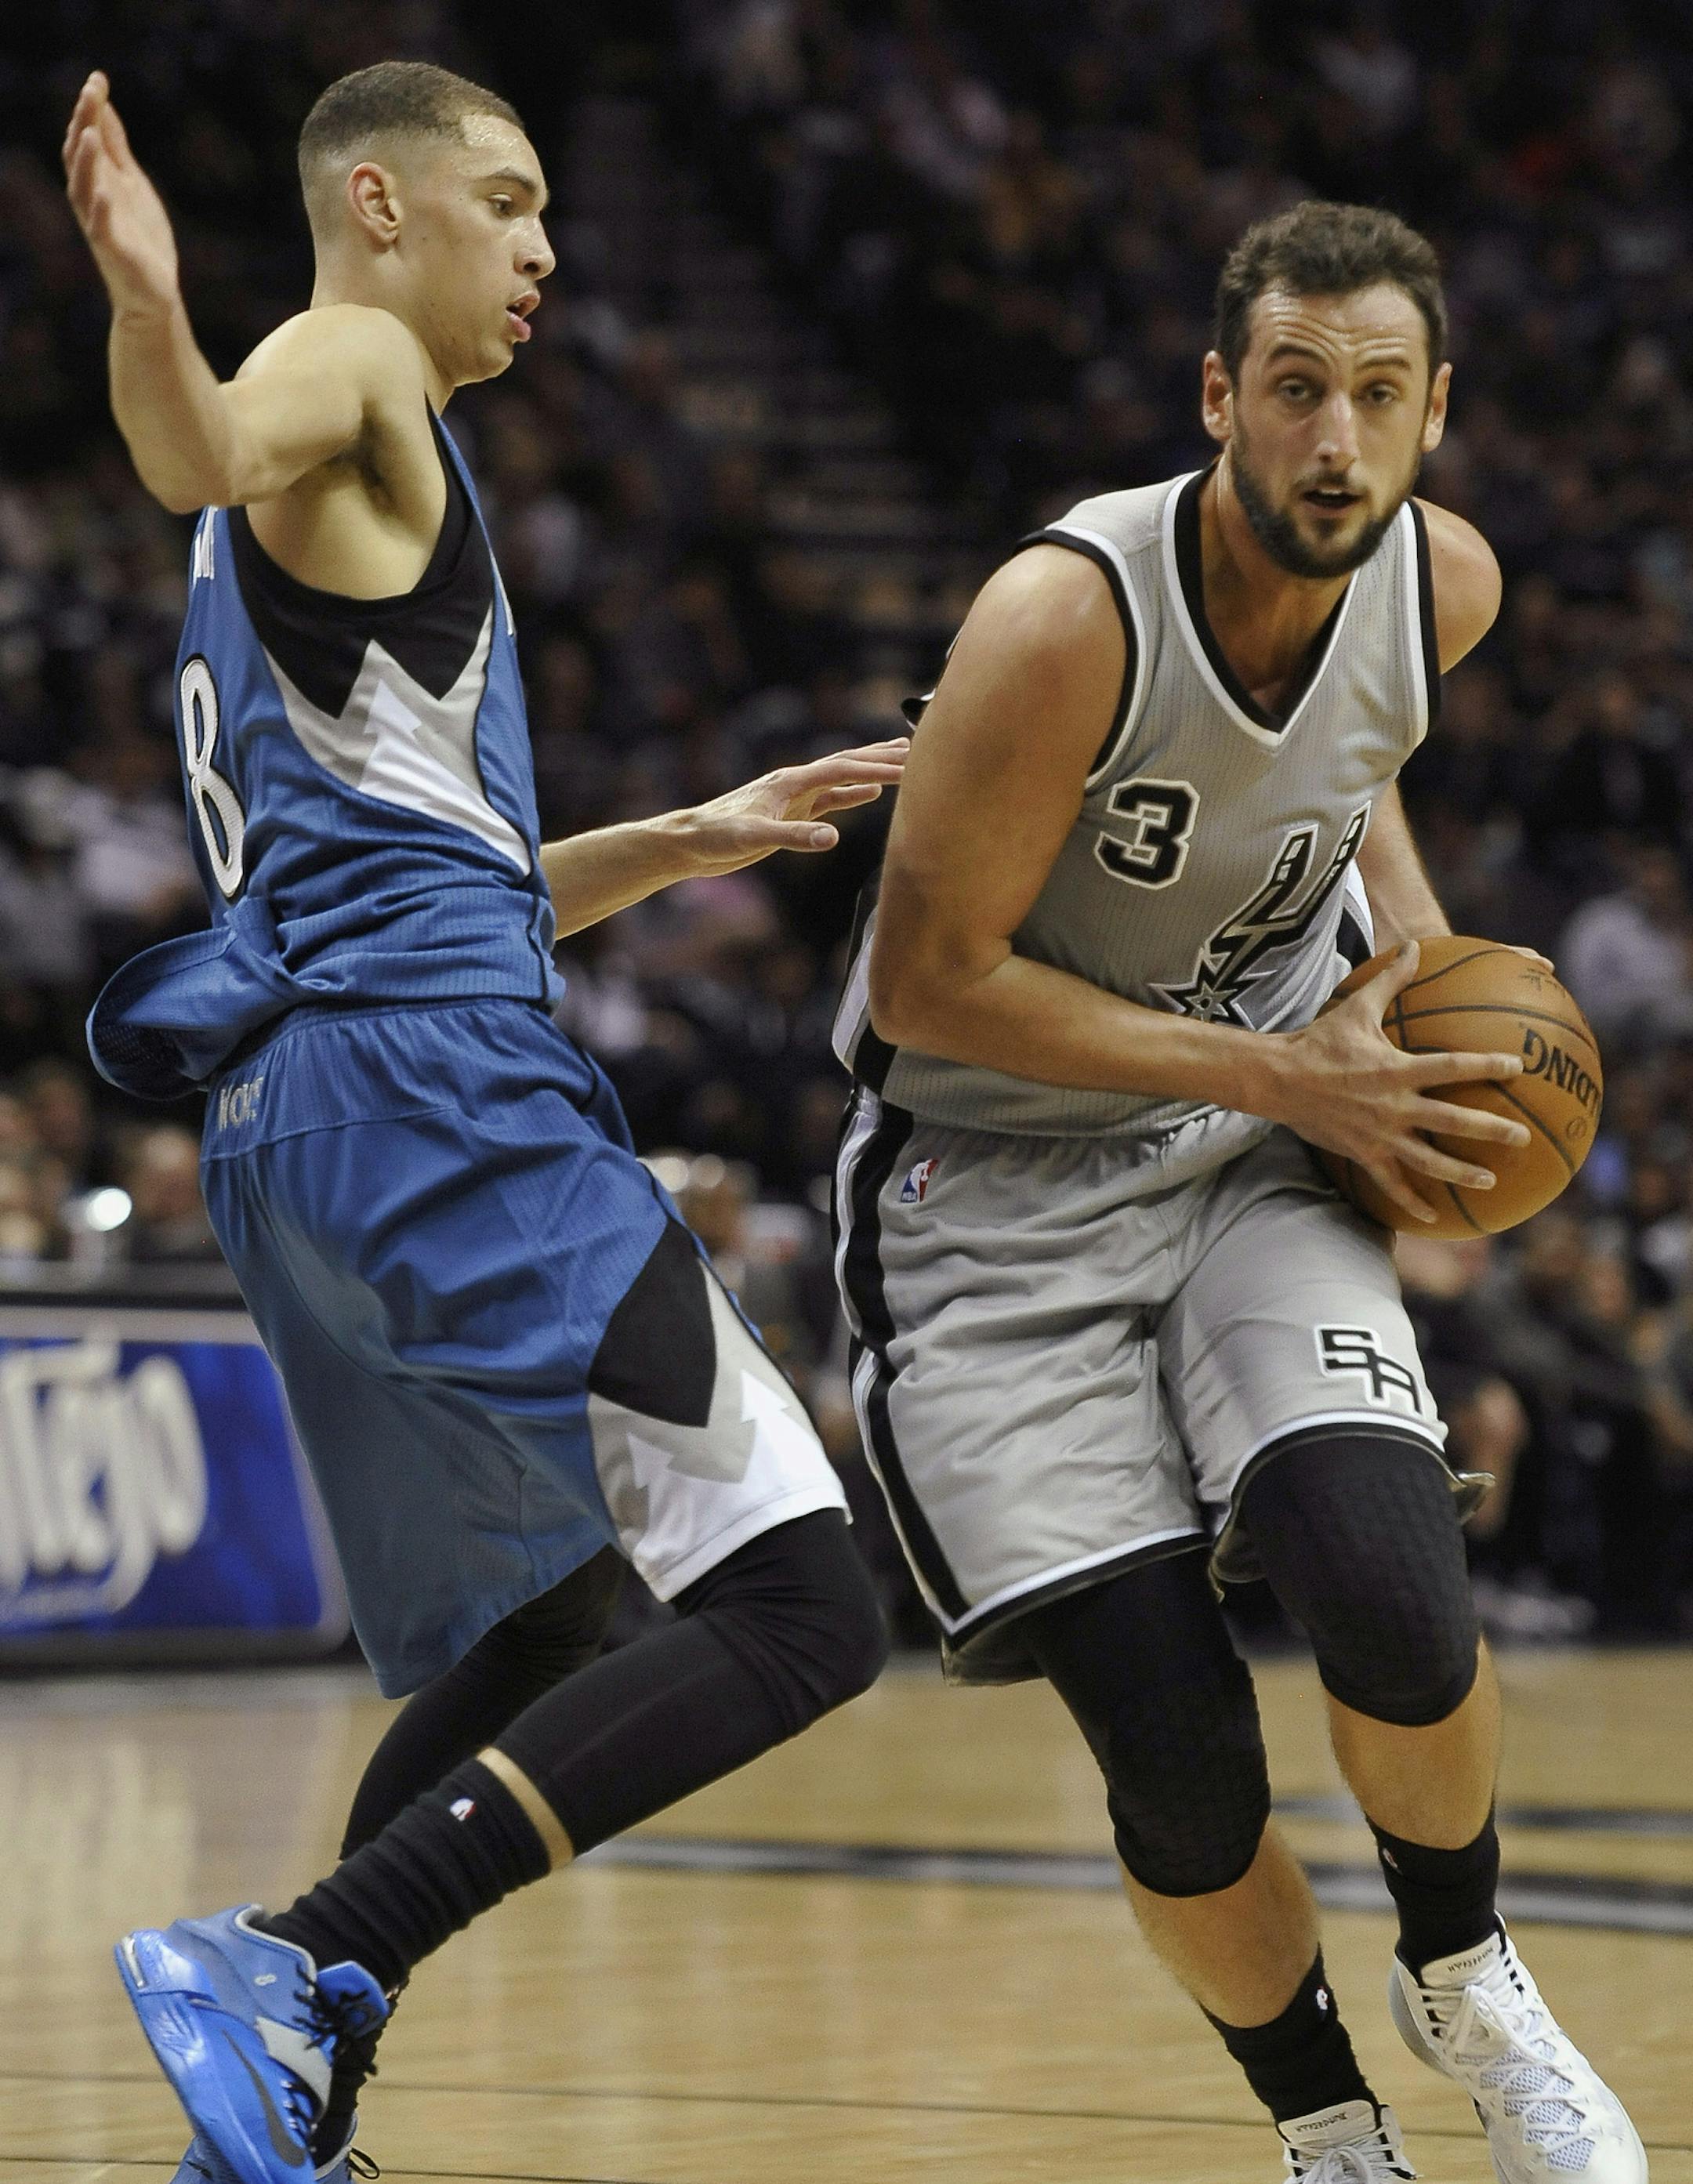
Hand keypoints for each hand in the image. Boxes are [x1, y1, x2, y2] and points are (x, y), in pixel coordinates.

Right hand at [63, 73, 179, 319]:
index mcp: (98, 181)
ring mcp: (99, 225)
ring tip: (91, 134)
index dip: (91, 109)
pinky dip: (101, 211)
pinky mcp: (112, 251)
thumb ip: (118, 150)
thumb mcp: (131, 184)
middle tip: (91, 92)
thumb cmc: (141, 237)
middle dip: (84, 124)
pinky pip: (100, 229)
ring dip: (86, 162)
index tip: (98, 78)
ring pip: (83, 189)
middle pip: (80, 156)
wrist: (152, 294)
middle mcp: (92, 199)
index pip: (87, 138)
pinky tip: (104, 193)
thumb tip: (105, 107)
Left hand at [674, 739, 907, 876]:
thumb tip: (832, 838)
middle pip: (848, 763)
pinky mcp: (791, 812)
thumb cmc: (716, 836)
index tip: (911, 766)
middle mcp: (796, 782)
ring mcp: (795, 796)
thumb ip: (794, 836)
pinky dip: (854, 793)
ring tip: (903, 757)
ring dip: (872, 767)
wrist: (691, 842)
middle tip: (920, 752)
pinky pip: (831, 798)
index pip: (843, 768)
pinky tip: (871, 793)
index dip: (877, 766)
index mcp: (790, 781)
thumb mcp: (754, 837)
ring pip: (842, 776)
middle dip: (883, 757)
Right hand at [1266, 940, 1532, 1226]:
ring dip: (1461, 1173)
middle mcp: (1394, 1106)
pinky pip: (1391, 1185)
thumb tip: (1413, 945)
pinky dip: (1413, 1202)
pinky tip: (1436, 1217)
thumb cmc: (1319, 1041)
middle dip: (1490, 1130)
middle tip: (1523, 1138)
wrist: (1279, 1080)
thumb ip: (1391, 980)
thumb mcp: (1356, 1007)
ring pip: (1428, 1160)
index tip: (1518, 1066)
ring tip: (1490, 1181)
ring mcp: (1380, 1135)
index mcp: (1398, 1070)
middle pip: (1452, 1122)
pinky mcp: (1363, 1154)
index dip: (1486, 1066)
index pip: (1451, 1068)